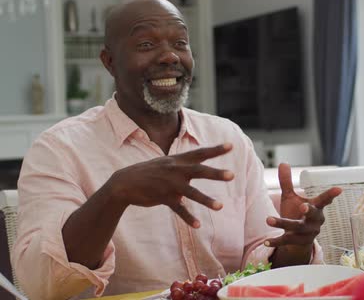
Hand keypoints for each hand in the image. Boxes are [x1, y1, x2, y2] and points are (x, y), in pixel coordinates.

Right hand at [107, 143, 233, 227]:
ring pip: (191, 192)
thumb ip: (184, 163)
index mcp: (178, 160)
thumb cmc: (149, 172)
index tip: (231, 146)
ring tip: (220, 206)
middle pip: (199, 171)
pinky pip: (178, 209)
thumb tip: (199, 162)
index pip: (200, 153)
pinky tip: (198, 225)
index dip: (215, 149)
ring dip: (206, 200)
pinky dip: (188, 217)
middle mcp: (175, 170)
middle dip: (215, 173)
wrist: (124, 182)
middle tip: (232, 175)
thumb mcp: (167, 163)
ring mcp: (169, 185)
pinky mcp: (163, 198)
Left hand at [264, 163, 340, 246]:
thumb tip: (283, 162)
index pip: (324, 200)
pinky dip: (276, 241)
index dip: (331, 195)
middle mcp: (314, 220)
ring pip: (296, 228)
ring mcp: (306, 232)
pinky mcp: (297, 242)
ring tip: (269, 219)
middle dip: (309, 210)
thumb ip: (287, 182)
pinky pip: (286, 241)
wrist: (299, 239)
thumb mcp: (291, 197)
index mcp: (316, 207)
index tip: (339, 189)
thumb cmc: (297, 213)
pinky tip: (266, 242)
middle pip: (313, 215)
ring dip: (282, 223)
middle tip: (303, 206)